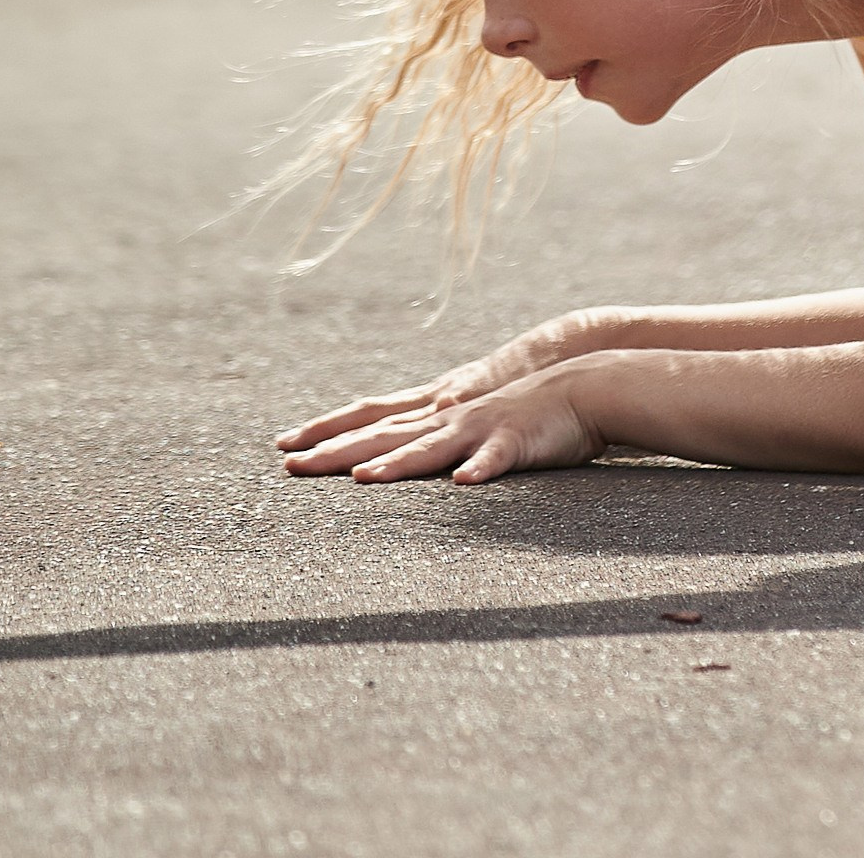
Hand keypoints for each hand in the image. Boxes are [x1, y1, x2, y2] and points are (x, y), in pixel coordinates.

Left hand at [274, 312, 608, 458]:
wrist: (580, 381)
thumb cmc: (525, 410)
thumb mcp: (472, 423)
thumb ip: (438, 437)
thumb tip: (405, 455)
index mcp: (433, 414)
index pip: (368, 421)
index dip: (325, 433)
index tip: (283, 447)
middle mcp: (446, 416)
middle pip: (383, 434)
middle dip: (336, 450)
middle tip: (290, 465)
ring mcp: (478, 426)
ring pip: (431, 445)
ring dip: (399, 462)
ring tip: (365, 477)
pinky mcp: (516, 439)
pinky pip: (495, 456)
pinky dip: (479, 468)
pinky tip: (464, 483)